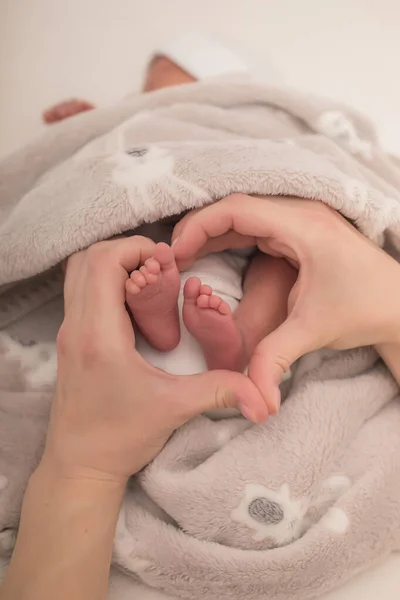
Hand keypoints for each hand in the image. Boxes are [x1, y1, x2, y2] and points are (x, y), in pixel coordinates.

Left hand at [44, 236, 267, 483]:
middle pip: (86, 259)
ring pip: (79, 274)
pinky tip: (136, 305)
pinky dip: (106, 283)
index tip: (167, 263)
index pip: (103, 263)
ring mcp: (68, 333)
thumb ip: (220, 391)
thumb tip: (264, 398)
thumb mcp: (175, 408)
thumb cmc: (120, 437)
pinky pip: (81, 293)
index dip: (137, 249)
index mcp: (99, 336)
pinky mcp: (70, 342)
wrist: (80, 466)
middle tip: (160, 268)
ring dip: (113, 266)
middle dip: (126, 251)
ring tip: (149, 282)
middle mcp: (76, 327)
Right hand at [172, 194, 399, 406]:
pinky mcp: (299, 234)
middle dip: (198, 229)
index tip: (176, 254)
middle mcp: (301, 215)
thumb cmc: (366, 309)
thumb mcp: (314, 332)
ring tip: (183, 259)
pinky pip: (254, 227)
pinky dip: (227, 238)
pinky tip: (209, 255)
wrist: (399, 306)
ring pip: (242, 215)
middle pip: (235, 207)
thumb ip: (275, 361)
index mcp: (303, 227)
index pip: (237, 209)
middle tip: (172, 259)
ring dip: (210, 233)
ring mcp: (300, 222)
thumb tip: (256, 403)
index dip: (199, 226)